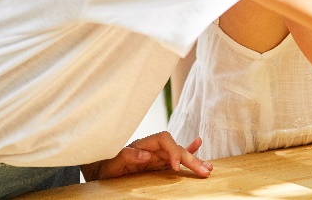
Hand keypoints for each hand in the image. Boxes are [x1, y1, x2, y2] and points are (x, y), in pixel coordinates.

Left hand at [81, 132, 211, 181]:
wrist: (103, 170)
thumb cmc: (107, 166)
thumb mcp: (113, 163)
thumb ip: (127, 155)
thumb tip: (144, 154)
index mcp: (144, 143)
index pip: (165, 139)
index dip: (173, 151)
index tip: (176, 167)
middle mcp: (154, 148)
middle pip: (176, 149)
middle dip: (191, 159)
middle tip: (204, 171)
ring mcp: (158, 156)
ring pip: (180, 155)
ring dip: (194, 161)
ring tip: (208, 168)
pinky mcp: (160, 164)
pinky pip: (176, 159)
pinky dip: (188, 154)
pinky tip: (199, 151)